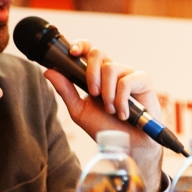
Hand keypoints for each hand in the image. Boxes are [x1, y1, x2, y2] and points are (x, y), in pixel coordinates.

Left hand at [43, 40, 162, 191]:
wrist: (128, 146)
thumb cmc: (106, 127)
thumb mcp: (80, 110)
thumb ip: (66, 91)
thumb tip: (49, 71)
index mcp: (97, 75)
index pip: (88, 51)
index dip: (81, 45)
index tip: (72, 52)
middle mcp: (112, 71)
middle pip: (98, 53)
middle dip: (91, 73)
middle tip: (93, 93)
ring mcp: (128, 74)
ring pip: (111, 68)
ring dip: (107, 93)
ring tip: (111, 110)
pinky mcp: (143, 81)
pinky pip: (127, 81)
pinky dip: (121, 100)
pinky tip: (123, 114)